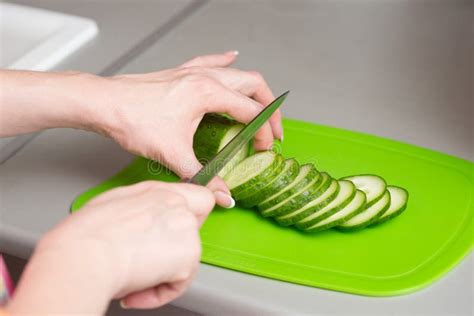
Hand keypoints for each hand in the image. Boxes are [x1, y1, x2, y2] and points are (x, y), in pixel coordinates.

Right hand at [7, 181, 214, 312]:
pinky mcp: (188, 259)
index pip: (200, 197)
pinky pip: (180, 282)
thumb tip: (147, 214)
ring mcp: (187, 232)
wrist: (84, 257)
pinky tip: (136, 292)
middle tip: (146, 259)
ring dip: (162, 274)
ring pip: (186, 258)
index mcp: (161, 192)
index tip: (179, 229)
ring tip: (132, 280)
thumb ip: (143, 203)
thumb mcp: (116, 201)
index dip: (192, 214)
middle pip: (193, 230)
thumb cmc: (86, 233)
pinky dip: (159, 294)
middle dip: (173, 247)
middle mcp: (179, 208)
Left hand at [91, 52, 281, 205]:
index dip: (264, 132)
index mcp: (208, 93)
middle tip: (273, 129)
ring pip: (236, 72)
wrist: (103, 103)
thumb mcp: (172, 154)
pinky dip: (226, 61)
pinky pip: (211, 61)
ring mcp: (193, 71)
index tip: (263, 149)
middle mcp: (205, 77)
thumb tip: (222, 195)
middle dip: (270, 108)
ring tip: (262, 105)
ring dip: (253, 89)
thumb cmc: (132, 120)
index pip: (252, 112)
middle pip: (254, 85)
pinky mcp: (181, 73)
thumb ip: (202, 176)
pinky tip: (231, 57)